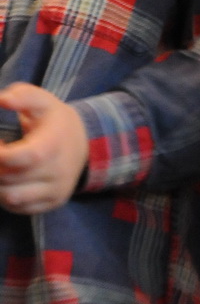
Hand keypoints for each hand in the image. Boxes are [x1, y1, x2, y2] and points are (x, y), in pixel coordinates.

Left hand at [0, 84, 87, 213]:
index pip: (15, 159)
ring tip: (3, 167)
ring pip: (10, 198)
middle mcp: (56, 173)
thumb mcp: (44, 102)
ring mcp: (55, 191)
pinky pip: (19, 207)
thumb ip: (23, 96)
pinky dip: (6, 197)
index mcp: (52, 146)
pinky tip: (9, 180)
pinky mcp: (52, 203)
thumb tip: (2, 100)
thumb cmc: (56, 122)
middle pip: (8, 179)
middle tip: (0, 153)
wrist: (87, 143)